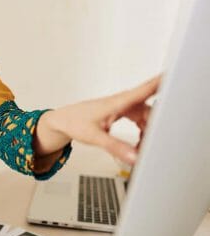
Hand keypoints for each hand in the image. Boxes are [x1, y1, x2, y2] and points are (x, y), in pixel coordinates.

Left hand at [46, 75, 160, 164]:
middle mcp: (121, 102)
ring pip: (145, 116)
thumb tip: (135, 156)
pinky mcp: (119, 112)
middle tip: (152, 141)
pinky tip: (137, 143)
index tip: (173, 79)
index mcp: (116, 103)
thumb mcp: (95, 137)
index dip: (159, 85)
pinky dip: (142, 130)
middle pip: (149, 109)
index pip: (142, 91)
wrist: (63, 120)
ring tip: (141, 147)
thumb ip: (115, 147)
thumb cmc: (75, 122)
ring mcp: (121, 107)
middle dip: (155, 124)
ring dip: (148, 130)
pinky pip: (138, 119)